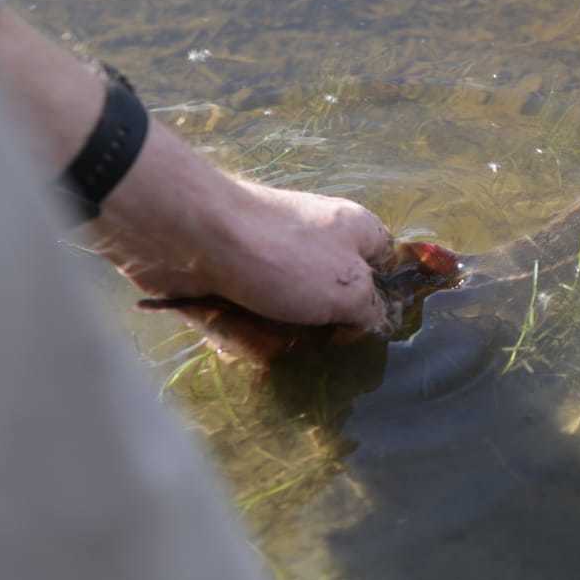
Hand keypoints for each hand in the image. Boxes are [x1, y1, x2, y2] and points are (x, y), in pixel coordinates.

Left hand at [115, 180, 393, 327]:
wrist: (194, 236)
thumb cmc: (286, 259)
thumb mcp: (348, 290)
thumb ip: (371, 310)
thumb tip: (376, 320)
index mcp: (354, 231)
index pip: (385, 262)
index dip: (381, 298)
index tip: (365, 328)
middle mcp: (316, 241)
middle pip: (332, 296)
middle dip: (321, 328)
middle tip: (314, 347)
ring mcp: (272, 257)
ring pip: (288, 312)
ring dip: (278, 336)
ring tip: (266, 344)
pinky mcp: (234, 274)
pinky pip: (249, 313)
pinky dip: (242, 330)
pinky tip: (234, 336)